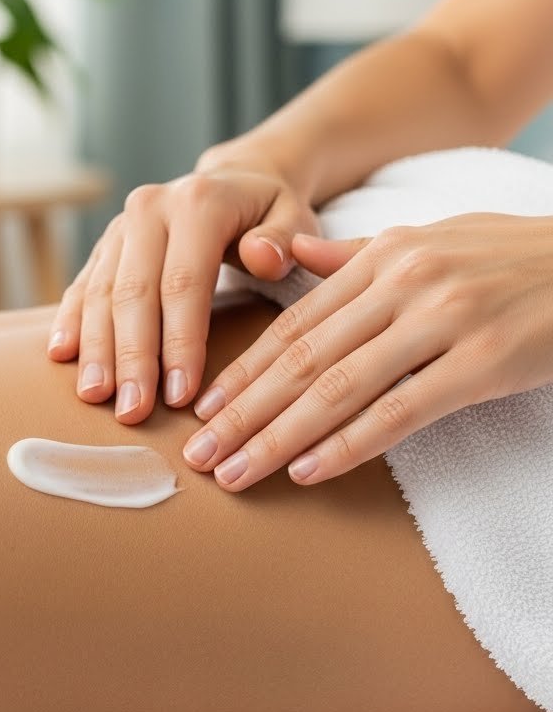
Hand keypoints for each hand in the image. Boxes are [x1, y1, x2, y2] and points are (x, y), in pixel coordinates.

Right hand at [47, 147, 319, 422]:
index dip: (180, 342)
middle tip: (132, 412)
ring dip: (97, 348)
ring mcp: (122, 225)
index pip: (185, 282)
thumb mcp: (296, 218)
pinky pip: (83, 284)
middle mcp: (152, 208)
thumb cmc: (273, 216)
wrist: (236, 182)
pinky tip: (62, 355)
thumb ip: (284, 240)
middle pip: (134, 292)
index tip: (181, 396)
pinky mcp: (106, 244)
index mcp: (200, 202)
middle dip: (131, 357)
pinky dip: (72, 320)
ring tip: (96, 397)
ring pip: (102, 292)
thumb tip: (263, 256)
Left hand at [182, 212, 552, 490]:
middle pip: (303, 358)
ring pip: (339, 388)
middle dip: (244, 411)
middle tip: (200, 455)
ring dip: (279, 437)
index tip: (204, 409)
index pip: (295, 322)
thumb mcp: (432, 239)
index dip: (244, 369)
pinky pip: (400, 411)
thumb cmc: (512, 257)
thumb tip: (293, 256)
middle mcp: (404, 283)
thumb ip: (357, 256)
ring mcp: (442, 321)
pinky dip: (348, 445)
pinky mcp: (481, 362)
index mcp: (383, 256)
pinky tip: (307, 470)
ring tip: (236, 473)